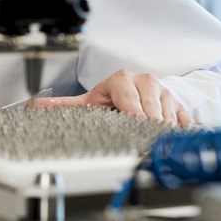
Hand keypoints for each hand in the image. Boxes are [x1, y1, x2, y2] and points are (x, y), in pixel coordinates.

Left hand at [40, 69, 192, 126]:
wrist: (140, 90)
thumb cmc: (115, 97)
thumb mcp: (89, 100)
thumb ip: (64, 105)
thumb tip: (36, 107)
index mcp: (123, 80)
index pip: (130, 102)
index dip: (131, 117)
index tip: (131, 129)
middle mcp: (145, 82)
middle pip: (149, 112)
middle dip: (144, 128)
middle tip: (140, 140)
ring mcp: (165, 93)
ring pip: (166, 118)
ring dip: (159, 132)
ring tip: (150, 139)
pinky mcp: (180, 105)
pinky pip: (183, 121)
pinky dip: (178, 132)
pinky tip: (170, 139)